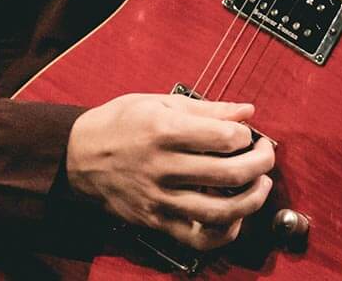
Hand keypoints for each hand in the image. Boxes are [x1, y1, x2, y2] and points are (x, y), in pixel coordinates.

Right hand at [65, 94, 275, 251]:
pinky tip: (235, 216)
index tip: (245, 133)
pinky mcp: (155, 221)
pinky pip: (199, 237)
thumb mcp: (157, 103)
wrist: (76, 157)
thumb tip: (246, 111)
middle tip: (265, 155)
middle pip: (230, 173)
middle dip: (261, 163)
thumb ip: (206, 109)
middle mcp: (162, 167)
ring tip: (260, 186)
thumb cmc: (118, 125)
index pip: (226, 137)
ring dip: (253, 199)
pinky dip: (226, 231)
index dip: (246, 134)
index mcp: (163, 131)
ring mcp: (159, 198)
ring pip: (221, 211)